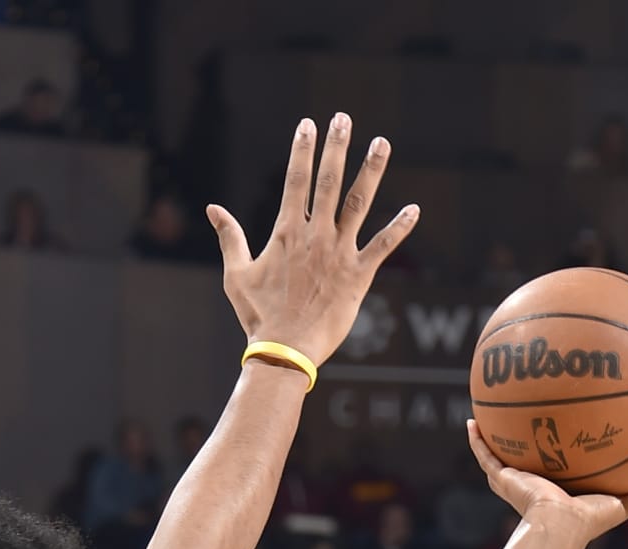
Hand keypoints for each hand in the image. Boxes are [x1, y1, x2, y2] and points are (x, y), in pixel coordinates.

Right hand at [207, 114, 417, 369]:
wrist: (285, 351)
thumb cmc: (259, 316)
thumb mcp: (237, 274)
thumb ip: (230, 237)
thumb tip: (213, 209)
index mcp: (287, 232)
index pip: (296, 180)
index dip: (302, 150)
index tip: (308, 125)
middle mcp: (315, 236)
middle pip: (328, 181)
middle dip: (336, 146)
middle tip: (343, 117)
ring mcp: (339, 254)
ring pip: (358, 204)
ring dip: (371, 171)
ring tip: (381, 143)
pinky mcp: (358, 277)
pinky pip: (383, 247)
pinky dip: (399, 228)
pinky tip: (415, 209)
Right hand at [466, 421, 627, 543]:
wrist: (559, 527)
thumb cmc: (588, 520)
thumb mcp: (619, 504)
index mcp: (558, 490)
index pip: (556, 467)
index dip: (556, 452)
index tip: (560, 433)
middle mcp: (534, 484)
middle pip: (525, 459)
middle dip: (521, 442)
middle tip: (522, 417)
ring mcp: (515, 480)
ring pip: (500, 455)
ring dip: (493, 437)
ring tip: (486, 413)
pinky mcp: (503, 478)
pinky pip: (485, 455)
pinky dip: (477, 440)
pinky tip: (471, 421)